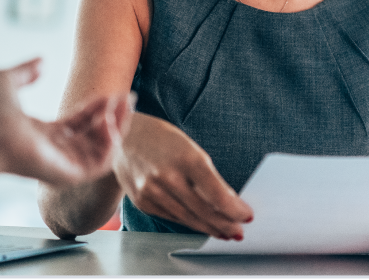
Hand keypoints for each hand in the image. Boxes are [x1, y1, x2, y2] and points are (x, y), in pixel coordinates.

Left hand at [0, 58, 131, 188]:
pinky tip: (110, 122)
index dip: (97, 107)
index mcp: (40, 134)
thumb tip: (41, 61)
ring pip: (101, 152)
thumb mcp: (6, 80)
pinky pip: (100, 165)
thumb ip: (25, 71)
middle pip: (94, 138)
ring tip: (123, 106)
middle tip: (129, 97)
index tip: (113, 93)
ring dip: (117, 129)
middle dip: (114, 118)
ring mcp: (60, 165)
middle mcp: (53, 151)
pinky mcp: (66, 175)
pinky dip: (111, 145)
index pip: (78, 124)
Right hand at [112, 113, 252, 238]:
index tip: (247, 215)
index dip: (234, 209)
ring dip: (210, 228)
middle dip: (225, 223)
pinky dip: (189, 222)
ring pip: (188, 218)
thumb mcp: (187, 146)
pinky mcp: (142, 201)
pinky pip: (172, 217)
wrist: (121, 137)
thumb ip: (205, 173)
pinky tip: (200, 224)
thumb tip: (227, 200)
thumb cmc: (160, 138)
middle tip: (239, 230)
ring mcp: (152, 191)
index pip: (216, 193)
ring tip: (225, 232)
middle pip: (203, 210)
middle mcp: (167, 176)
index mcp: (185, 156)